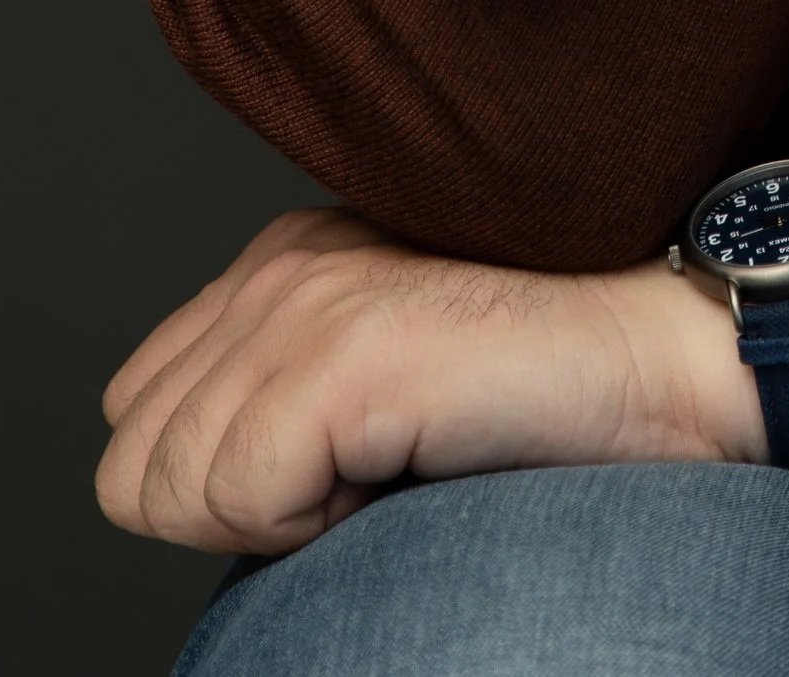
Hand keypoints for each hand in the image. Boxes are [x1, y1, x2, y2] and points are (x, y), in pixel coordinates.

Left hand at [97, 208, 759, 556]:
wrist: (657, 362)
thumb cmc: (537, 395)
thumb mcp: (378, 382)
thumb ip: (280, 397)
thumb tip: (190, 489)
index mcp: (274, 264)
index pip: (134, 415)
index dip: (224, 480)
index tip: (339, 467)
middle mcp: (273, 268)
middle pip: (131, 463)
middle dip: (234, 507)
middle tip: (362, 473)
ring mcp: (302, 303)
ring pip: (167, 490)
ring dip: (278, 518)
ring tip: (389, 461)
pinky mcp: (338, 355)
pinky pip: (237, 500)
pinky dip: (313, 524)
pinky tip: (402, 464)